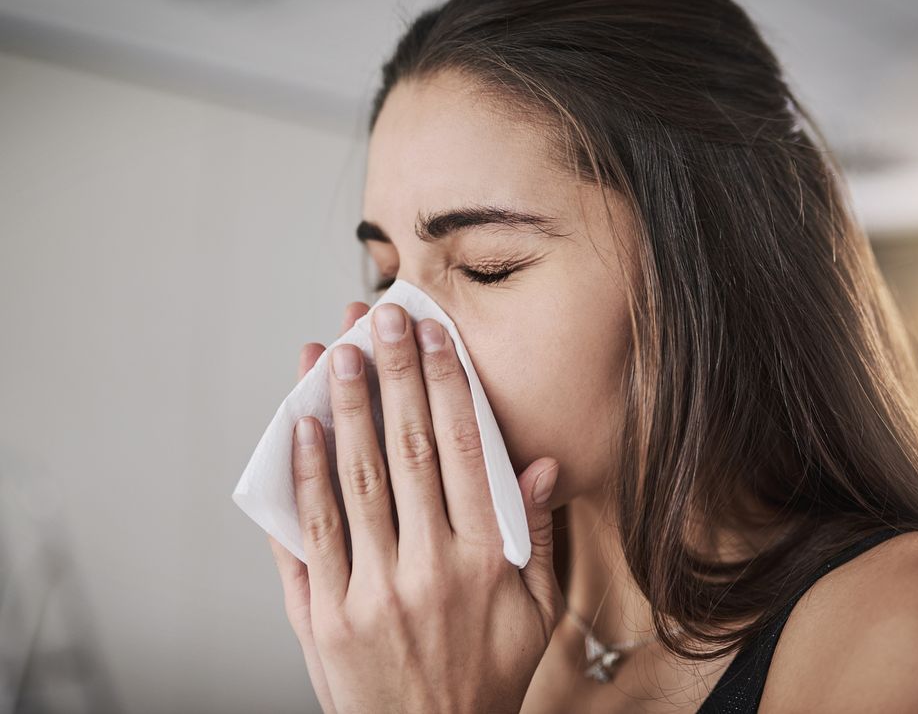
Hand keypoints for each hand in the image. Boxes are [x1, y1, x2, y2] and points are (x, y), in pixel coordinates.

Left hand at [272, 300, 563, 713]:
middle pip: (406, 449)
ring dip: (345, 409)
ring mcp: (371, 592)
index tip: (433, 334)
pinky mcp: (323, 618)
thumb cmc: (488, 676)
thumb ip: (536, 535)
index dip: (447, 384)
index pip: (465, 450)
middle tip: (379, 316)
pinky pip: (310, 536)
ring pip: (355, 480)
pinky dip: (304, 477)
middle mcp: (429, 568)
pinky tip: (301, 429)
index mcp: (486, 561)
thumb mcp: (536, 612)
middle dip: (392, 374)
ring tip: (334, 352)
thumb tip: (540, 462)